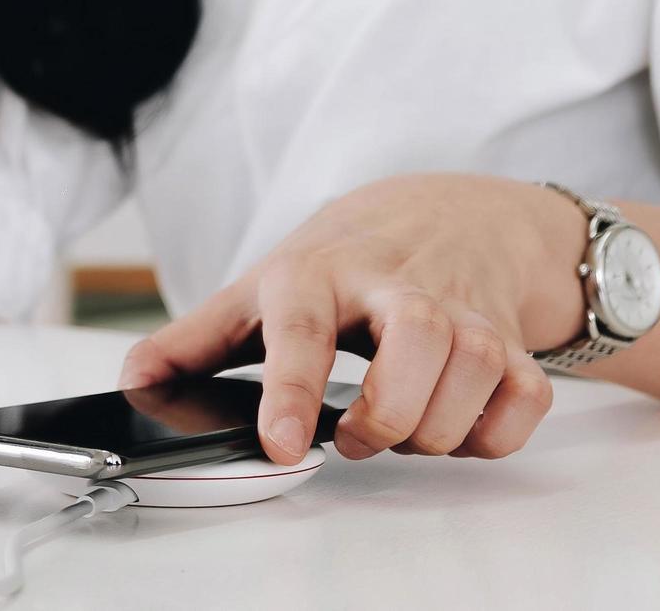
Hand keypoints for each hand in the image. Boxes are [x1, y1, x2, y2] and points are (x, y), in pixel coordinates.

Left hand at [120, 173, 588, 463]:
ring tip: (399, 422)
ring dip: (436, 427)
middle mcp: (396, 286)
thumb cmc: (341, 262)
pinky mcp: (514, 338)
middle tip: (354, 435)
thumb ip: (190, 343)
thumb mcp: (258, 291)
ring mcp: (464, 310)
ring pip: (475, 373)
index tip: (280, 443)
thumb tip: (133, 383)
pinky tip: (455, 422)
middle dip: (387, 414)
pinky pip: (525, 399)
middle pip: (416, 344)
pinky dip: (495, 431)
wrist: (444, 216)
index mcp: (317, 274)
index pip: (303, 328)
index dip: (292, 390)